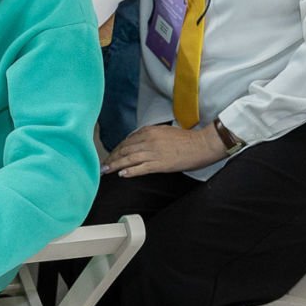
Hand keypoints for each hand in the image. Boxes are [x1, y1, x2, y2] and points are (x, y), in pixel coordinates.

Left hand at [101, 122, 227, 177]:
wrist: (202, 145)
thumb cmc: (186, 140)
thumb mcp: (164, 132)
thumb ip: (149, 136)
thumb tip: (137, 143)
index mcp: (149, 131)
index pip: (127, 141)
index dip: (116, 149)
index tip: (110, 155)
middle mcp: (148, 140)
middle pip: (124, 150)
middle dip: (112, 158)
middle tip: (103, 165)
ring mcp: (153, 152)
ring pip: (129, 159)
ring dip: (115, 165)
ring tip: (106, 171)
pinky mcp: (160, 164)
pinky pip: (141, 168)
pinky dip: (130, 171)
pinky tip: (122, 174)